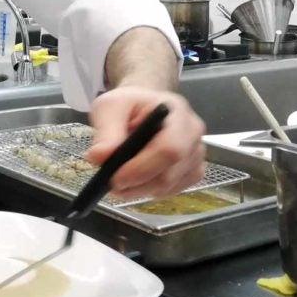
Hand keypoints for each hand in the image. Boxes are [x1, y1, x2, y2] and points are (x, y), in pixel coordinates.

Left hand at [84, 87, 205, 199]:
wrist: (144, 107)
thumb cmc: (128, 105)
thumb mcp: (109, 107)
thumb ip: (105, 130)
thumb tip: (99, 156)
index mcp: (177, 112)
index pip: (169, 149)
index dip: (141, 168)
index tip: (115, 177)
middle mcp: (193, 134)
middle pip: (169, 174)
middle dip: (136, 184)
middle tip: (111, 182)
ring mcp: (197, 154)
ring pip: (169, 186)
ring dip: (140, 189)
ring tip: (121, 178)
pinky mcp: (193, 171)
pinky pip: (172, 191)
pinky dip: (150, 190)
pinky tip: (139, 178)